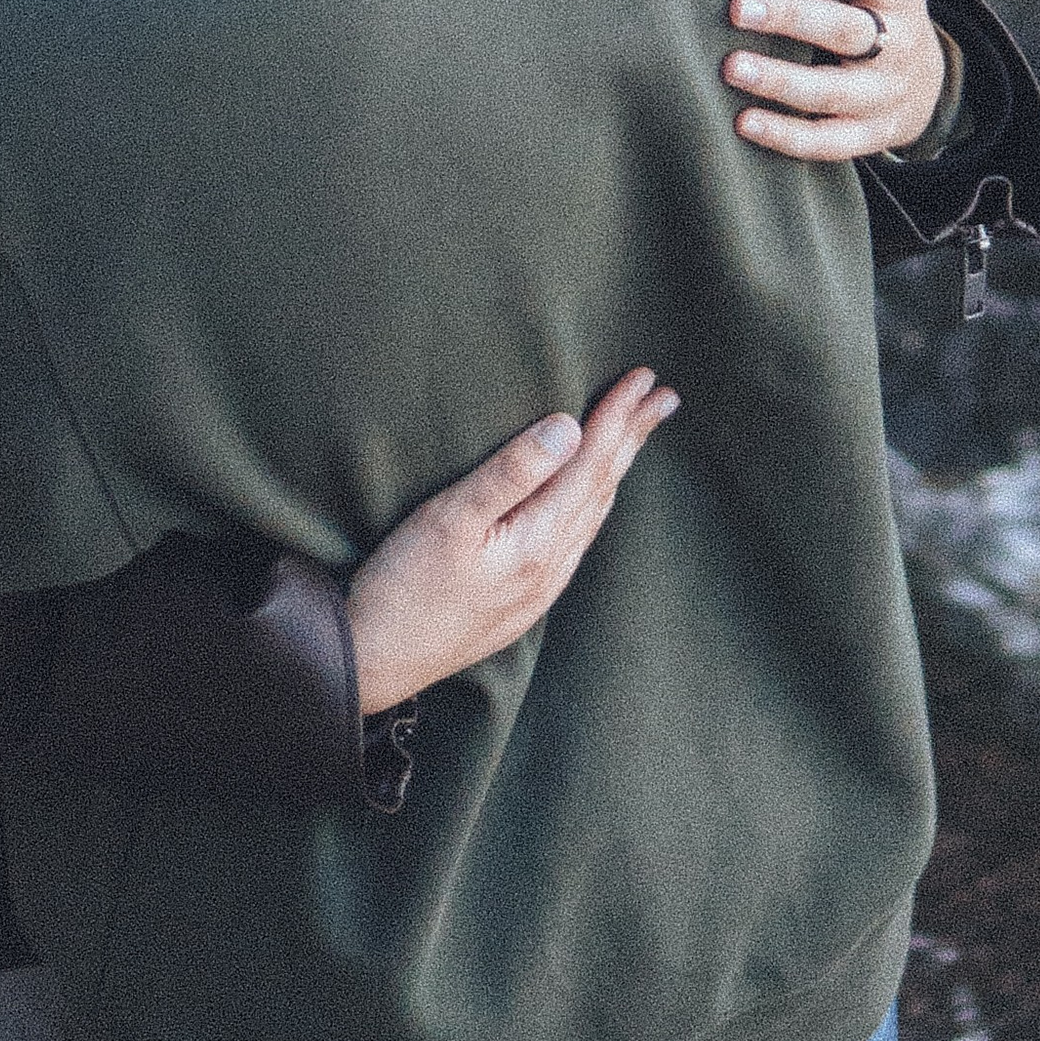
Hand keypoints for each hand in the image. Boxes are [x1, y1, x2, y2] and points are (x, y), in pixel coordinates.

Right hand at [345, 369, 678, 715]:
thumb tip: (568, 428)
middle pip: (603, 488)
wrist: (373, 663)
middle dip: (633, 438)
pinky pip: (575, 539)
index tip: (643, 377)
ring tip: (637, 436)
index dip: (617, 417)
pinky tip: (589, 499)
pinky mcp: (521, 601)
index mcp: (538, 542)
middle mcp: (551, 567)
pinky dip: (592, 503)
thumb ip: (510, 472)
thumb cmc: (402, 586)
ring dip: (616, 470)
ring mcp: (539, 589)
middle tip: (666, 398)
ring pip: (593, 515)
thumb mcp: (449, 519)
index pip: (591, 464)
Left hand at [722, 0, 948, 162]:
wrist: (928, 82)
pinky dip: (788, 136)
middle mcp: (895, 42)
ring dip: (782, 81)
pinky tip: (741, 122)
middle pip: (846, 31)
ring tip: (730, 67)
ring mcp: (882, 93)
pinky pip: (829, 142)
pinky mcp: (868, 135)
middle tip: (735, 7)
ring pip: (834, 92)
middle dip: (791, 19)